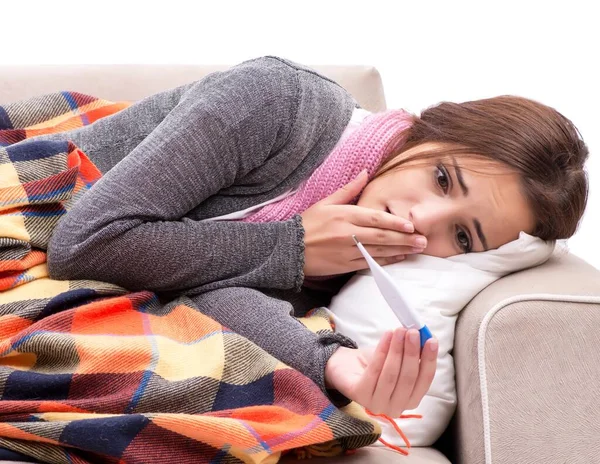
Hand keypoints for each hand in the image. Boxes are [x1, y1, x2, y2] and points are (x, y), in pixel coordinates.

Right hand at [300, 170, 426, 276]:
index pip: (374, 219)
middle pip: (381, 237)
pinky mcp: (344, 265)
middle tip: (423, 240)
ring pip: (378, 251)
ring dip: (400, 251)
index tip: (411, 225)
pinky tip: (398, 258)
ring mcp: (346, 250)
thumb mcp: (326, 202)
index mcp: (344, 215)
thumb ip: (348, 189)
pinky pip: (369, 263)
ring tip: (417, 250)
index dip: (394, 223)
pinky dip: (385, 261)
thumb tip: (365, 172)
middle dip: (404, 239)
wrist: (288, 248)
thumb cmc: (307, 224)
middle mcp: (347, 233)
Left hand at [324, 328, 437, 416]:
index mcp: (410, 400)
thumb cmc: (377, 364)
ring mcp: (377, 404)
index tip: (431, 341)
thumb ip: (414, 353)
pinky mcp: (360, 395)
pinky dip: (382, 351)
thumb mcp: (399, 358)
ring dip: (397, 350)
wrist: (347, 366)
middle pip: (408, 379)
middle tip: (413, 332)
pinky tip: (386, 336)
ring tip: (399, 330)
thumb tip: (426, 338)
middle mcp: (395, 407)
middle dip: (412, 353)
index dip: (429, 361)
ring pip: (391, 375)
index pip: (424, 382)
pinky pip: (374, 371)